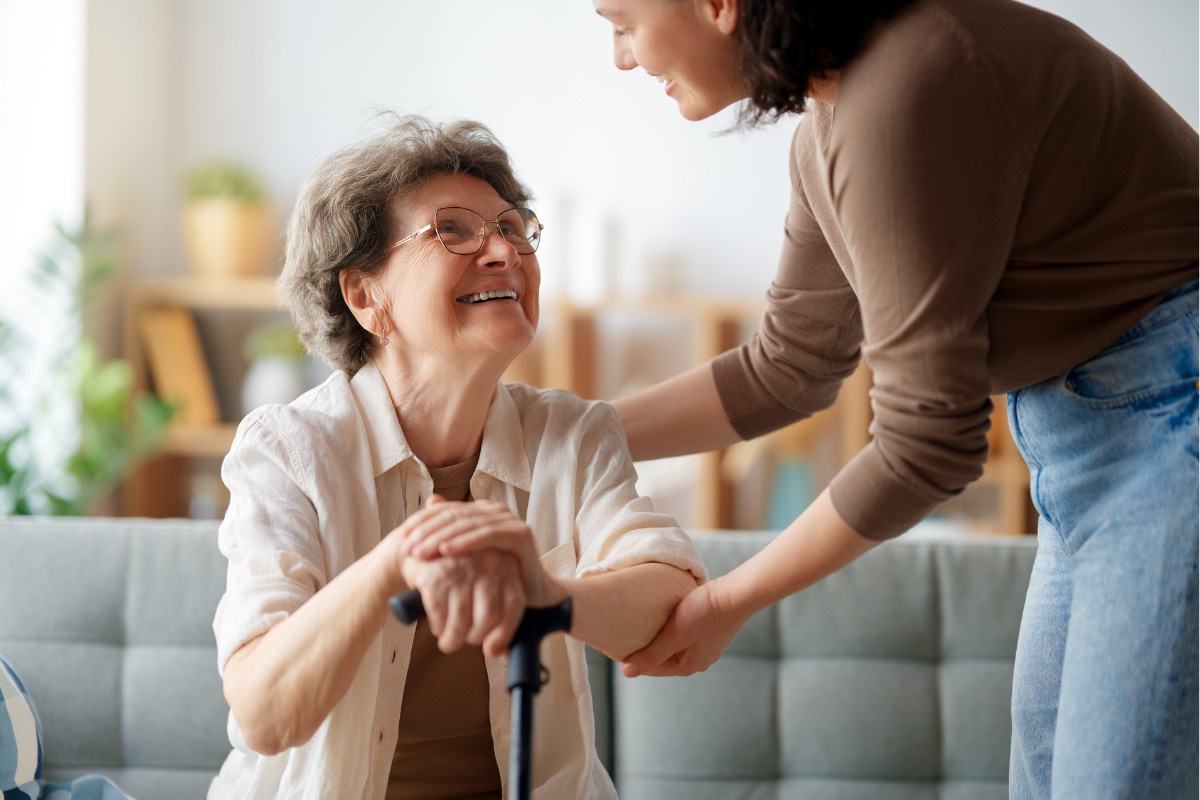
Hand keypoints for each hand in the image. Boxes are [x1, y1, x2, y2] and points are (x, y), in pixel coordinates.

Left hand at [399, 496, 565, 608]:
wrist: (532, 596)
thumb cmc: (495, 580)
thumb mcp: (466, 558)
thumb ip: (449, 533)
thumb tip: (431, 501)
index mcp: (481, 512)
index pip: (445, 511)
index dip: (421, 523)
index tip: (401, 540)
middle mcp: (495, 511)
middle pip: (454, 516)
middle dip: (426, 532)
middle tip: (406, 549)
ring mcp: (509, 521)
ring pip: (467, 524)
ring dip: (440, 538)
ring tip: (419, 553)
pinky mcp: (521, 534)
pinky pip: (488, 535)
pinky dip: (465, 542)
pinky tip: (446, 551)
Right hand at [399, 546, 524, 656]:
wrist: (420, 548)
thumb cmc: (459, 575)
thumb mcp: (483, 584)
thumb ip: (498, 614)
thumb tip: (501, 653)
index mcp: (506, 565)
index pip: (514, 604)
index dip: (505, 632)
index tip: (491, 651)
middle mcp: (487, 562)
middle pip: (489, 615)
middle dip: (476, 637)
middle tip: (467, 641)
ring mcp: (461, 567)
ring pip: (462, 620)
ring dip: (453, 640)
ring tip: (449, 643)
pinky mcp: (435, 575)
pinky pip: (439, 616)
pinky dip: (438, 628)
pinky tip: (438, 626)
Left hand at [620, 577, 745, 677]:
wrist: (735, 595)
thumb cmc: (704, 613)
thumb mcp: (674, 634)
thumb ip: (651, 655)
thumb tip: (626, 673)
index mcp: (687, 666)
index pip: (651, 667)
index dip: (633, 656)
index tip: (618, 642)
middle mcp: (698, 661)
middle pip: (662, 657)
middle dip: (647, 647)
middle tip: (628, 630)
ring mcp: (706, 647)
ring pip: (674, 645)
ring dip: (660, 636)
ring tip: (644, 622)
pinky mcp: (710, 633)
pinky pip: (685, 635)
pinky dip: (673, 629)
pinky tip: (667, 617)